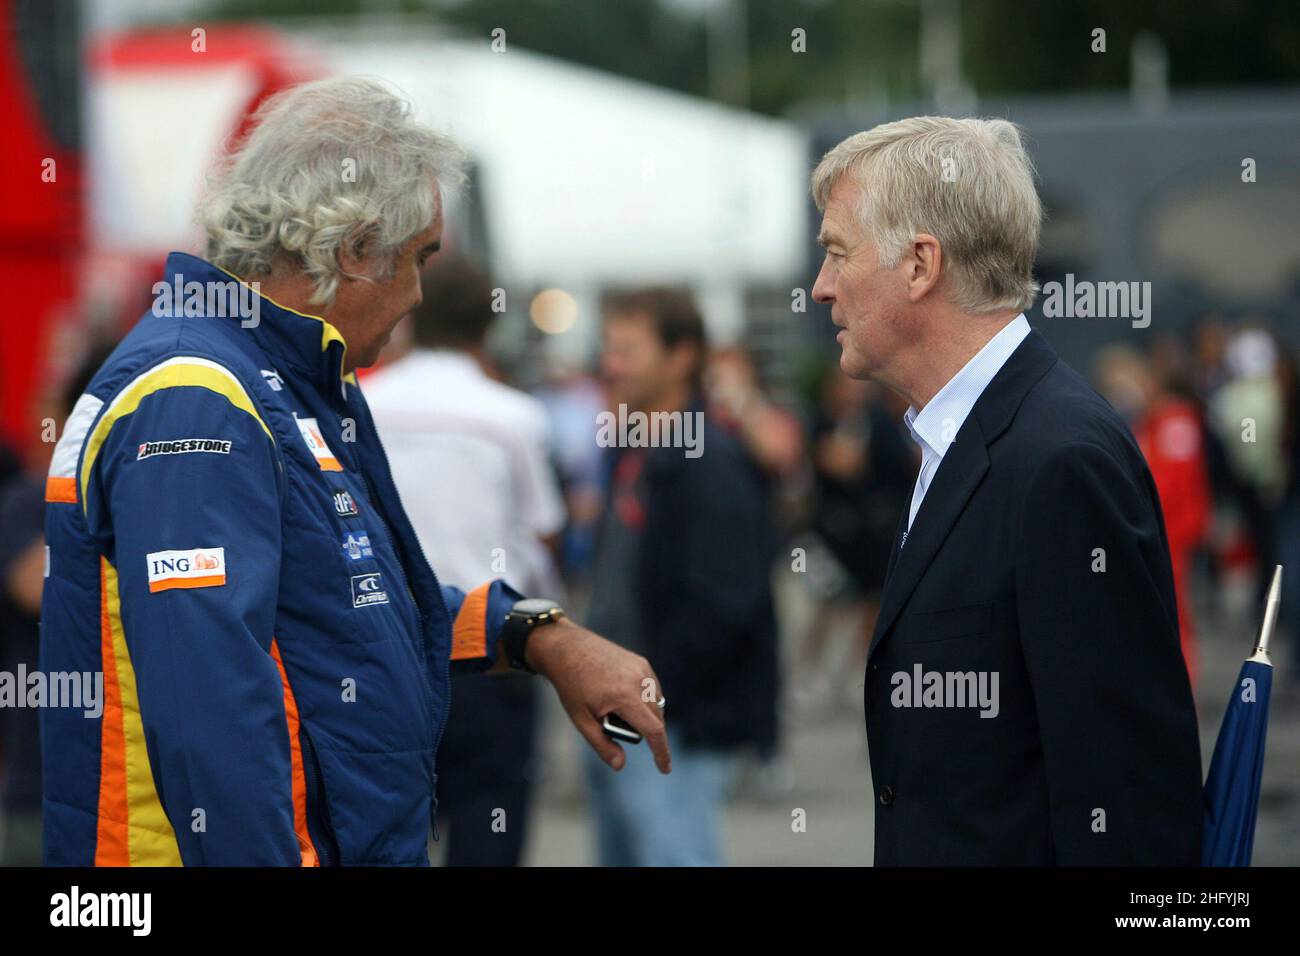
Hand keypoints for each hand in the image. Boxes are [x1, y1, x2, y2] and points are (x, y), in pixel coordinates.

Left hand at [526, 617, 670, 773]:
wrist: (567, 649)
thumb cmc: (571, 686)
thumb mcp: (582, 720)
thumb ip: (602, 744)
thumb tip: (620, 765)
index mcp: (624, 696)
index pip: (653, 730)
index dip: (662, 752)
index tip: (665, 769)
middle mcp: (638, 680)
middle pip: (657, 718)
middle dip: (647, 732)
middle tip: (617, 727)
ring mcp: (642, 669)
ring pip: (658, 703)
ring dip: (649, 716)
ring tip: (620, 714)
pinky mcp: (641, 662)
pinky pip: (653, 688)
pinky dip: (647, 700)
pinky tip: (628, 700)